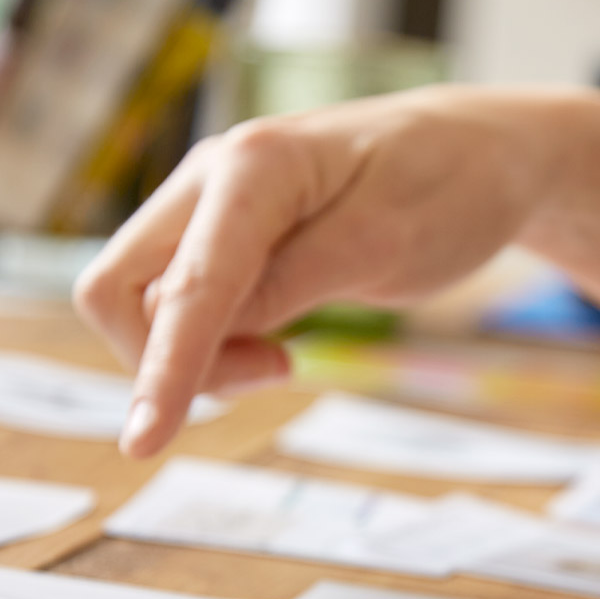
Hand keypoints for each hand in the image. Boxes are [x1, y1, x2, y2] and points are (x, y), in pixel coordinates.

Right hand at [73, 86, 576, 458]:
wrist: (479, 155)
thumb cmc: (445, 191)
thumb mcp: (385, 246)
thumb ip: (293, 284)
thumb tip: (209, 333)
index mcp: (254, 166)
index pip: (186, 286)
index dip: (164, 369)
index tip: (143, 443)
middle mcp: (210, 176)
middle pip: (119, 290)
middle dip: (169, 359)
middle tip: (278, 371)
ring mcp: (208, 204)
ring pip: (142, 302)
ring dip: (193, 354)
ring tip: (283, 357)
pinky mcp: (220, 234)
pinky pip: (179, 302)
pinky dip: (210, 341)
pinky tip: (273, 343)